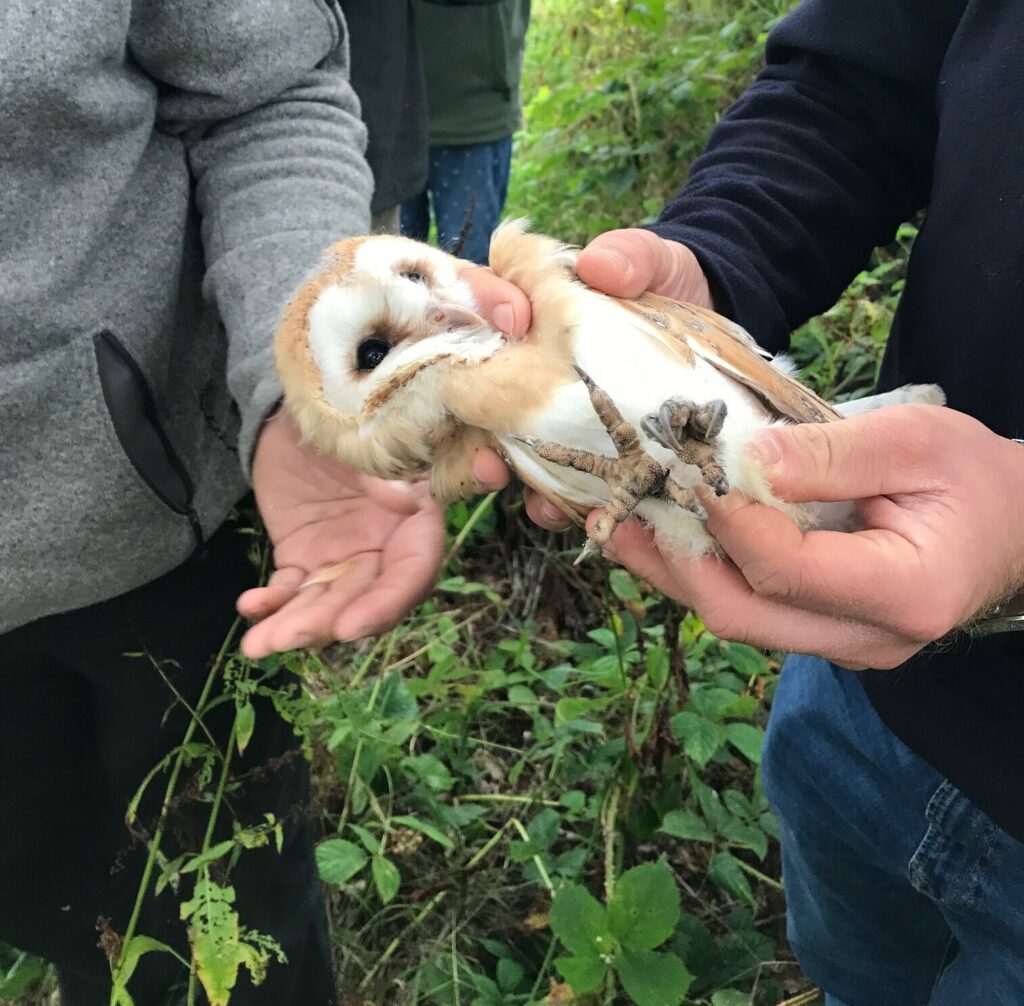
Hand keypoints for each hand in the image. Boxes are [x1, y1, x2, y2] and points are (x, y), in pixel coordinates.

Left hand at [239, 266, 531, 657]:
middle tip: (292, 640)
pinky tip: (251, 605)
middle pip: (373, 594)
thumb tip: (513, 314)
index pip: (418, 562)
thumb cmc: (367, 350)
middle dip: (336, 622)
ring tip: (259, 646)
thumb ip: (471, 317)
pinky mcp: (312, 548)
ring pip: (332, 601)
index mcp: (420, 500)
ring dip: (298, 628)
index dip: (393, 595)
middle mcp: (391, 532)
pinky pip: (296, 589)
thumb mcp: (413, 334)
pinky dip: (274, 604)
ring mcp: (352, 543)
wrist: (307, 364)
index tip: (353, 622)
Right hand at [472, 228, 712, 522]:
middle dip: (468, 412)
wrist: (706, 340)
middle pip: (472, 382)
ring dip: (500, 463)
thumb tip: (600, 263)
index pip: (480, 294)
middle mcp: (520, 356)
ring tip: (507, 483)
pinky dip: (555, 500)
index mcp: (524, 300)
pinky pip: (552, 478)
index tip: (516, 321)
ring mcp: (543, 405)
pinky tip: (571, 512)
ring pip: (501, 438)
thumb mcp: (655, 262)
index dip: (484, 304)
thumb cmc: (666, 286)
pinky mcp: (574, 445)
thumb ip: (631, 257)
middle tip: (481, 435)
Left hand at [600, 404, 1023, 669]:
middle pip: (745, 615)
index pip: (789, 569)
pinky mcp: (823, 635)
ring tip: (620, 527)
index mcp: (904, 592)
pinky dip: (706, 574)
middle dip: (674, 564)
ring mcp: (843, 647)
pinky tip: (671, 538)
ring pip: (738, 621)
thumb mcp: (916, 442)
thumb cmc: (973, 479)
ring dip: (676, 572)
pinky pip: (752, 611)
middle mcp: (868, 639)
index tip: (685, 471)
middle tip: (617, 517)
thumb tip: (740, 461)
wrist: (1011, 529)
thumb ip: (829, 455)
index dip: (727, 522)